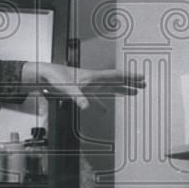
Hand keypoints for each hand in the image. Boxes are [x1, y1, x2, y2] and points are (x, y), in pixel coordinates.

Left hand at [26, 63, 145, 109]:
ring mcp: (89, 86)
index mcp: (94, 77)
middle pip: (116, 81)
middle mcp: (94, 80)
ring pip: (109, 88)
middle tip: (144, 84)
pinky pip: (96, 99)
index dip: (130, 77)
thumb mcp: (68, 88)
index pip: (116, 76)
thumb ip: (78, 97)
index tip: (142, 77)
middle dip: (130, 83)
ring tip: (133, 93)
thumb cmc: (56, 77)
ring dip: (121, 90)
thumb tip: (88, 107)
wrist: (45, 75)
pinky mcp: (82, 92)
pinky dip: (102, 105)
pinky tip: (104, 111)